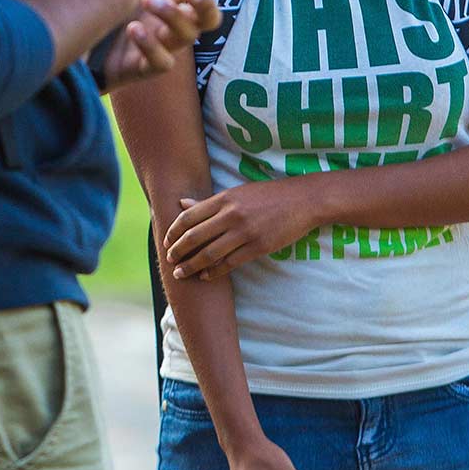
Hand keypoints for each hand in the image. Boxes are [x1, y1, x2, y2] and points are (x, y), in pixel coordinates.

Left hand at [99, 0, 267, 91]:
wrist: (81, 32)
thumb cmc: (113, 2)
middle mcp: (174, 23)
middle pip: (207, 19)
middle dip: (203, 4)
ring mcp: (162, 46)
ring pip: (184, 38)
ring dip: (171, 17)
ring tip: (147, 0)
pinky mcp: (143, 68)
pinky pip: (160, 63)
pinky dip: (151, 46)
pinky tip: (135, 29)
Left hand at [163, 176, 325, 281]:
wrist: (302, 200)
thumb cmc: (267, 195)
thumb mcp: (236, 193)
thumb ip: (209, 202)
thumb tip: (181, 204)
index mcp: (224, 199)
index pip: (189, 217)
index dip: (173, 231)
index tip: (166, 241)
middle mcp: (231, 215)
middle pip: (194, 237)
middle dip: (178, 251)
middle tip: (170, 260)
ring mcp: (245, 232)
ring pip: (210, 253)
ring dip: (192, 265)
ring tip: (181, 273)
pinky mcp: (259, 247)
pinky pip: (230, 263)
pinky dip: (214, 271)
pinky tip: (206, 276)